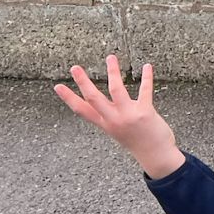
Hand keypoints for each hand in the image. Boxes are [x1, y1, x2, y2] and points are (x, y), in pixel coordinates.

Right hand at [55, 56, 183, 177]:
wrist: (155, 155)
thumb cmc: (138, 141)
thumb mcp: (118, 130)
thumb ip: (111, 115)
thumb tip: (108, 101)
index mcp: (105, 124)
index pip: (82, 110)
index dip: (68, 98)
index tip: (57, 86)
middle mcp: (113, 120)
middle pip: (93, 98)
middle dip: (82, 82)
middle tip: (74, 67)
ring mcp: (128, 116)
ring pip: (116, 90)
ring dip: (113, 72)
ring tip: (110, 57)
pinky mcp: (145, 112)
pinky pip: (145, 91)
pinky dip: (146, 77)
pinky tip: (147, 66)